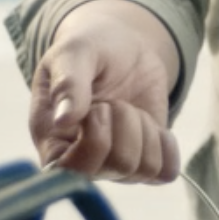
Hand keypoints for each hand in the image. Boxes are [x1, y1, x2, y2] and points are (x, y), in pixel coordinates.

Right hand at [31, 0, 183, 183]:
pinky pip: (166, 172)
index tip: (98, 107)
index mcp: (52, 142)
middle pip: (120, 165)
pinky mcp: (143, 162)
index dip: (96, 140)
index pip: (72, 172)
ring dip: (145, 128)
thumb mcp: (73, 52)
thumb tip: (63, 119)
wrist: (122, 47)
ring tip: (127, 108)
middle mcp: (82, 162)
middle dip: (126, 121)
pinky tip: (150, 123)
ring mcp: (114, 166)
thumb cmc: (89, 49)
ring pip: (146, 168)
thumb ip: (68, 81)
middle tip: (114, 101)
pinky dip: (166, 144)